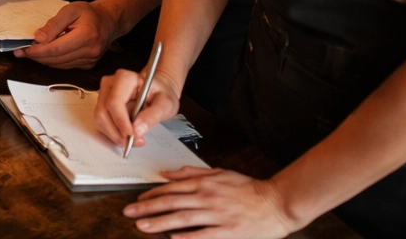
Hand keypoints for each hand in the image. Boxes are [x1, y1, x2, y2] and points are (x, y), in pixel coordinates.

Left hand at [16, 0, 121, 68]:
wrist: (109, 21)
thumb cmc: (89, 13)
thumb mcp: (70, 10)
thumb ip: (54, 24)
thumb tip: (38, 38)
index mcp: (87, 36)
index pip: (57, 48)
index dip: (39, 50)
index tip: (24, 49)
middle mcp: (90, 51)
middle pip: (57, 58)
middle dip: (37, 56)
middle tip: (21, 51)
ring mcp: (90, 60)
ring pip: (59, 64)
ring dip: (43, 59)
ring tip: (31, 50)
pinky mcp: (88, 65)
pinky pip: (65, 65)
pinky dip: (53, 60)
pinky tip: (46, 52)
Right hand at [95, 65, 181, 147]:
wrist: (157, 91)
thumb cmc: (162, 94)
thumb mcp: (166, 104)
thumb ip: (152, 116)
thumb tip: (137, 130)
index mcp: (124, 78)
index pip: (114, 102)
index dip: (120, 121)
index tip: (132, 137)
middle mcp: (110, 84)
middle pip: (103, 111)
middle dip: (117, 131)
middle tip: (134, 142)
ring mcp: (104, 93)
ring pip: (100, 118)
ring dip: (114, 134)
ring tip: (133, 139)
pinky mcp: (102, 104)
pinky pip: (102, 122)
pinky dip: (113, 132)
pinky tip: (127, 134)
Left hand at [124, 168, 298, 236]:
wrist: (276, 202)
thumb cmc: (247, 188)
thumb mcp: (218, 173)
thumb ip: (191, 173)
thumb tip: (166, 173)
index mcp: (204, 183)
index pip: (171, 188)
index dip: (151, 194)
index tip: (137, 199)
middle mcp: (207, 197)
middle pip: (171, 202)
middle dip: (147, 208)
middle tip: (128, 212)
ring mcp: (217, 215)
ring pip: (182, 218)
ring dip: (160, 222)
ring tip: (142, 226)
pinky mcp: (228, 231)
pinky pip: (204, 234)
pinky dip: (187, 237)